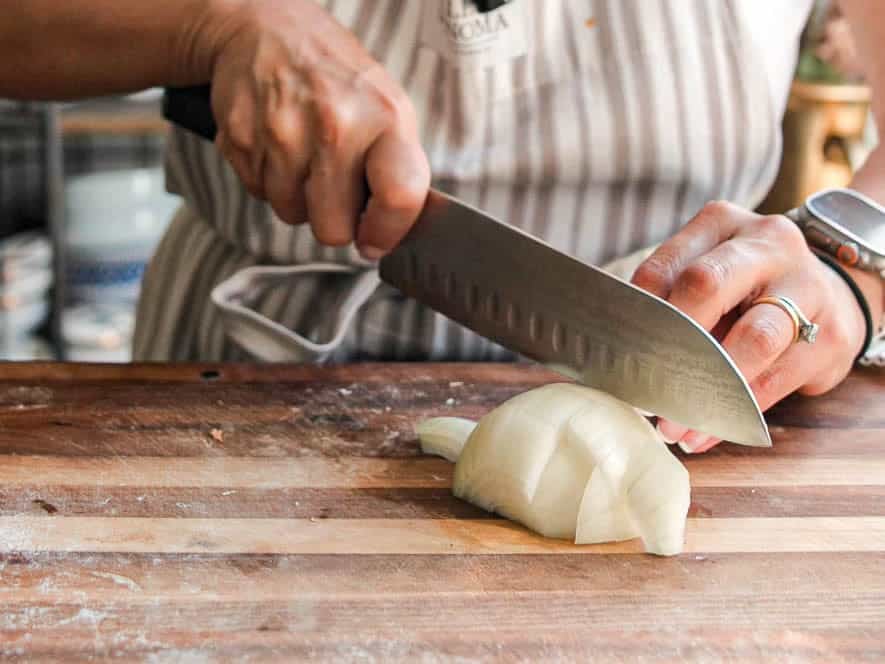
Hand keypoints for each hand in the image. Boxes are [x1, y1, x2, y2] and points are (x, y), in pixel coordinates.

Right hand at [199, 0, 429, 257]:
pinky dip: (269, 179)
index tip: (376, 240)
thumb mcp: (388, 108)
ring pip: (292, 215)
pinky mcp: (241, 140)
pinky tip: (278, 145)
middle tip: (335, 187)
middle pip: (333, 229)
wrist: (266, 29)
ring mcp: (282, 134)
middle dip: (334, 219)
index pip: (399, 197)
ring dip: (299, 198)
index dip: (387, 233)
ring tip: (305, 155)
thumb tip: (393, 233)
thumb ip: (398, 170)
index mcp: (384, 119)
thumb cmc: (337, 78)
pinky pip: (259, 194)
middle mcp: (335, 126)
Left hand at [631, 201, 867, 452]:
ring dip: (708, 388)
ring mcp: (807, 286)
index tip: (612, 357)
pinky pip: (776, 380)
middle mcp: (768, 244)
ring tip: (672, 425)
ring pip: (753, 337)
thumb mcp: (706, 272)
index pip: (664, 268)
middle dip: (671, 342)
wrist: (831, 291)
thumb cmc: (743, 288)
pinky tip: (704, 433)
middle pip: (708, 285)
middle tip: (642, 387)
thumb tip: (606, 358)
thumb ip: (666, 301)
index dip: (636, 316)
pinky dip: (735, 411)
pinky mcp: (831, 336)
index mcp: (721, 224)